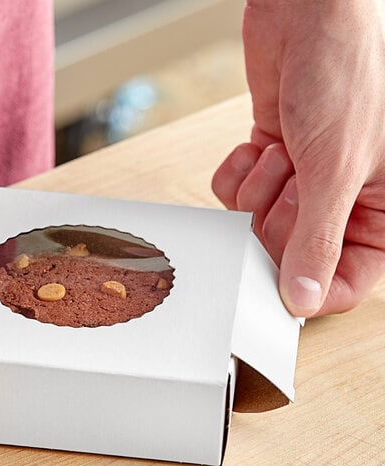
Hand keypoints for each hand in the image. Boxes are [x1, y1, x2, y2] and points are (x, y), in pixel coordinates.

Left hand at [212, 0, 384, 316]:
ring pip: (256, 223)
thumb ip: (318, 241)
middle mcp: (340, 201)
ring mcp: (300, 182)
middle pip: (288, 252)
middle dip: (280, 216)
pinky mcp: (268, 162)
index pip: (345, 281)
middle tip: (296, 179)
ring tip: (285, 150)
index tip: (281, 281)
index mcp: (379, 212)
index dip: (310, 284)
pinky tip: (263, 142)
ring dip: (260, 188)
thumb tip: (305, 299)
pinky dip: (240, 169)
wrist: (310, 14)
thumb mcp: (336, 170)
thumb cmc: (347, 73)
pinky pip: (233, 193)